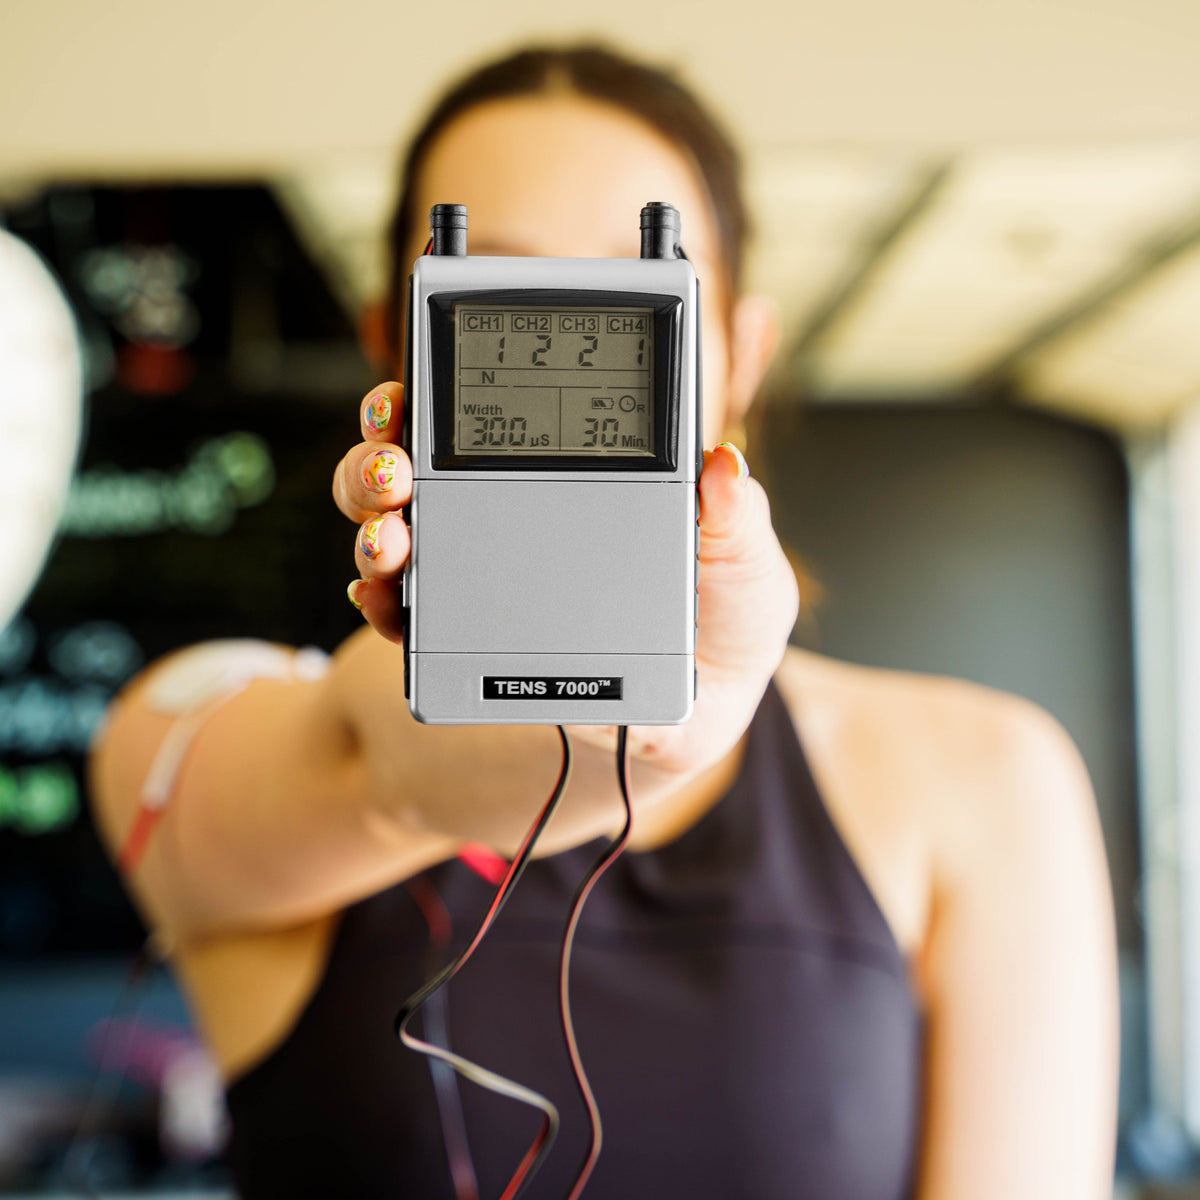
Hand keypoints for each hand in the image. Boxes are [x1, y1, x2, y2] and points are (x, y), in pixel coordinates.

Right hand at [333, 382, 799, 777]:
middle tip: (394, 467)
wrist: (707, 704)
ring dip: (374, 527)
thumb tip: (722, 466)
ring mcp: (485, 577)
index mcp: (568, 473)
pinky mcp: (474, 642)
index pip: (490, 417)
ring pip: (398, 533)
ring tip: (391, 539)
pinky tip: (380, 598)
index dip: (434, 397)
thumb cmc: (724, 615)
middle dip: (380, 457)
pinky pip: (408, 618)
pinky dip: (380, 605)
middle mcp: (509, 514)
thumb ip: (736, 516)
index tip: (410, 392)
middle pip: (416, 467)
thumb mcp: (745, 558)